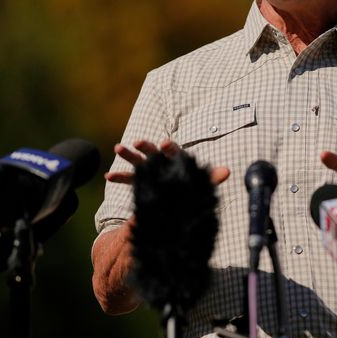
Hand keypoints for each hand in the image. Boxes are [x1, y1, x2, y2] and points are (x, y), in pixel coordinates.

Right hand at [104, 139, 229, 185]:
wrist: (183, 196)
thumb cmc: (193, 184)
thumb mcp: (202, 181)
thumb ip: (212, 176)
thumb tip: (228, 172)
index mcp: (179, 159)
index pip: (175, 150)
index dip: (169, 147)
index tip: (164, 143)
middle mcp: (164, 162)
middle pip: (154, 152)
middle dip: (146, 146)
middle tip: (137, 141)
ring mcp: (152, 170)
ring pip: (139, 162)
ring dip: (129, 155)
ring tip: (118, 147)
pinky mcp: (143, 181)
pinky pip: (130, 178)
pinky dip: (120, 176)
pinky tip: (108, 176)